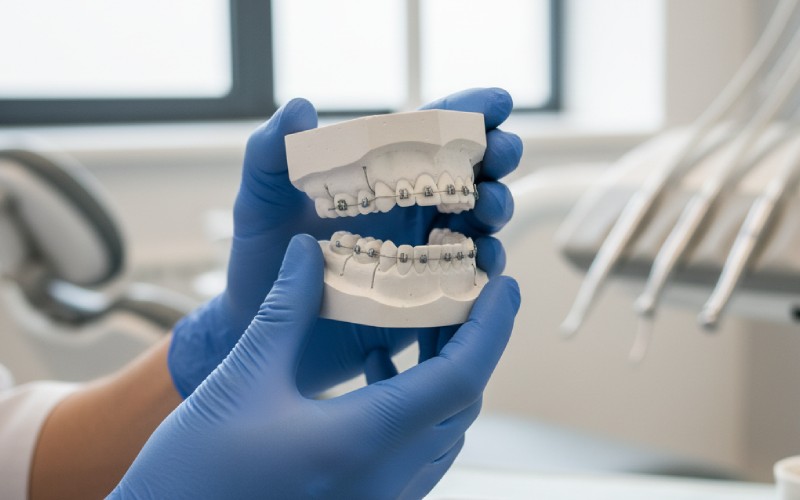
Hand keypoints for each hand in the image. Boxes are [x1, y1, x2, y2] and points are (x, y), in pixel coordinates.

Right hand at [111, 235, 520, 499]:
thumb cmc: (195, 473)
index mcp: (367, 440)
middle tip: (461, 295)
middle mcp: (386, 479)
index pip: (461, 376)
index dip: (492, 325)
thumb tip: (311, 252)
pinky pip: (414, 452)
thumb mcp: (244, 378)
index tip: (506, 285)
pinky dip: (413, 406)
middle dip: (469, 344)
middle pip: (460, 402)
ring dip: (442, 376)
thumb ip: (287, 310)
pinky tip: (374, 375)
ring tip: (420, 327)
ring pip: (442, 430)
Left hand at [168, 88, 522, 397]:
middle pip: (467, 175)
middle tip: (501, 154)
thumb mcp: (260, 201)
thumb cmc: (259, 257)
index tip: (499, 102)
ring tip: (489, 210)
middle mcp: (406, 210)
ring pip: (477, 224)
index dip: (468, 113)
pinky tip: (486, 261)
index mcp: (376, 176)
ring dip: (495, 210)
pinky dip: (484, 268)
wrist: (257, 327)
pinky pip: (466, 280)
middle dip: (494, 158)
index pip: (428, 134)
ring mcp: (419, 253)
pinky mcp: (424, 299)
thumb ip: (271, 153)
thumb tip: (300, 105)